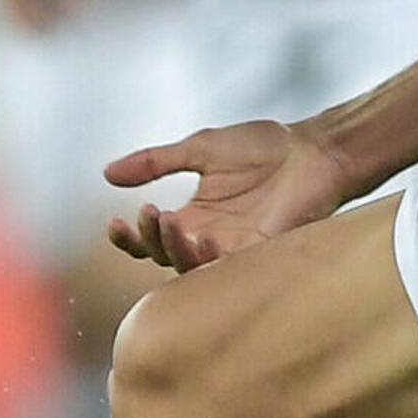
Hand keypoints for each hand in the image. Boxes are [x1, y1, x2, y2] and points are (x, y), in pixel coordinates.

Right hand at [102, 119, 355, 268]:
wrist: (312, 149)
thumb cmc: (262, 147)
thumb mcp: (197, 149)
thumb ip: (154, 162)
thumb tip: (106, 174)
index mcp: (193, 215)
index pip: (151, 239)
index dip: (130, 237)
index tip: (114, 221)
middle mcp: (208, 237)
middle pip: (164, 257)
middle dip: (147, 240)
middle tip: (149, 212)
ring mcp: (233, 249)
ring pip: (190, 269)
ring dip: (173, 249)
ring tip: (168, 221)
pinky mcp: (259, 254)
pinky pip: (227, 270)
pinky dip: (210, 259)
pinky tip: (202, 237)